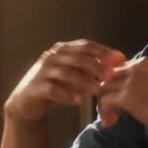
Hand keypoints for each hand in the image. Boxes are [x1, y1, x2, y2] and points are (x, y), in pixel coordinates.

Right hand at [4, 40, 125, 121]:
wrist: (28, 102)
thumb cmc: (56, 86)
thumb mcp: (75, 75)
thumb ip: (91, 69)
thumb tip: (118, 65)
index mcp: (63, 50)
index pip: (85, 45)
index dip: (103, 51)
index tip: (120, 59)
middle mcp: (52, 57)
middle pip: (78, 58)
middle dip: (97, 66)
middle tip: (111, 76)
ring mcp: (42, 71)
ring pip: (66, 73)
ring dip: (84, 82)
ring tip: (98, 90)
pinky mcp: (35, 87)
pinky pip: (53, 89)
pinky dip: (66, 95)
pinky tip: (79, 101)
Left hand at [98, 58, 147, 137]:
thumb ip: (146, 79)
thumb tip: (135, 84)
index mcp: (143, 63)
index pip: (117, 69)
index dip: (114, 84)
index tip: (118, 99)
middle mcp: (134, 68)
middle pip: (107, 77)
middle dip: (106, 93)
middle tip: (111, 110)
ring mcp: (129, 82)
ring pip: (102, 88)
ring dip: (103, 105)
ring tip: (110, 119)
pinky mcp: (126, 97)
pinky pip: (105, 101)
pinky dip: (104, 112)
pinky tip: (111, 122)